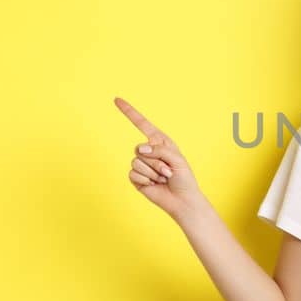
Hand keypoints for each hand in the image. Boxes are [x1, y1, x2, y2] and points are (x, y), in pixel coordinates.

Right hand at [114, 97, 205, 220]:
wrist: (181, 200)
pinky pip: (134, 174)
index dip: (129, 112)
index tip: (116, 99)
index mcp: (159, 142)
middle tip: (168, 172)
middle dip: (156, 162)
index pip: (141, 123)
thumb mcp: (176, 159)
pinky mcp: (136, 178)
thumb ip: (158, 150)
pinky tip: (154, 185)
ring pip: (137, 162)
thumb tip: (139, 150)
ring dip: (153, 173)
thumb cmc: (183, 178)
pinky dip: (146, 181)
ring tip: (163, 179)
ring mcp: (141, 164)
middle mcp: (148, 151)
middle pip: (140, 149)